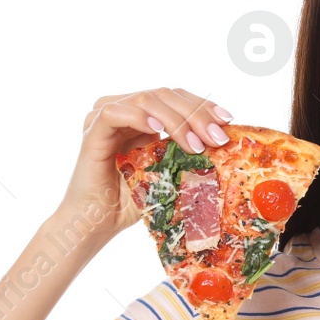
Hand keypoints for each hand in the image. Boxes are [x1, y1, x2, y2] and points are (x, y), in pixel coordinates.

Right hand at [56, 87, 233, 239]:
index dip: (202, 105)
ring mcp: (105, 117)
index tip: (227, 120)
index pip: (176, 98)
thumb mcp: (168, 171)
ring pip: (145, 99)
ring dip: (176, 119)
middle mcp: (123, 110)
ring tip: (195, 144)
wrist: (96, 224)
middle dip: (196, 113)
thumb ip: (187, 151)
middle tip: (216, 137)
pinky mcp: (92, 130)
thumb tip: (224, 143)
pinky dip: (139, 117)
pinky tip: (158, 131)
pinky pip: (115, 113)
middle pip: (165, 94)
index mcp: (141, 115)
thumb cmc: (131, 202)